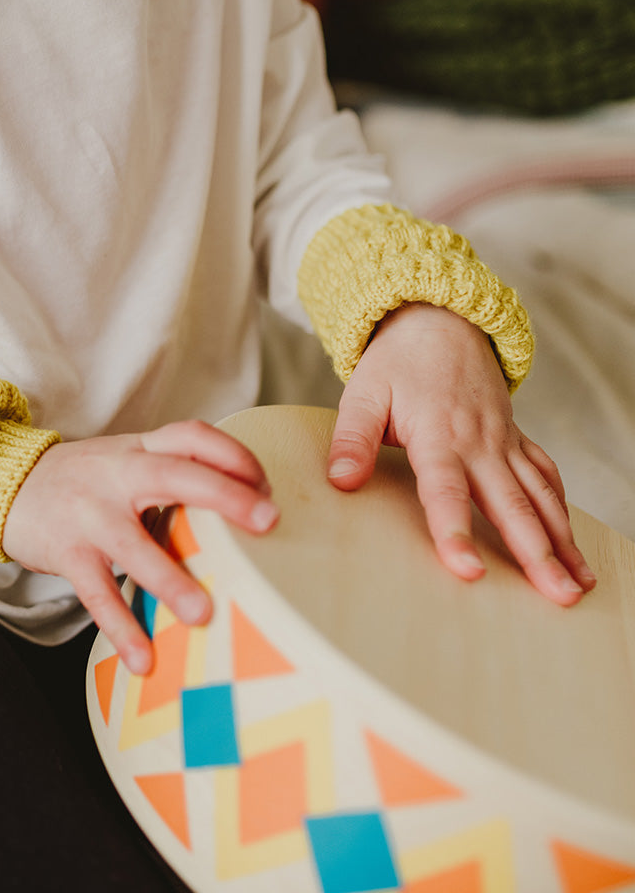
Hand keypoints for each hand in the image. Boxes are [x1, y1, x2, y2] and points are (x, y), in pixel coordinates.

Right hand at [2, 420, 278, 672]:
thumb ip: (171, 473)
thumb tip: (243, 506)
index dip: (235, 456)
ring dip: (170, 579)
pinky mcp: (67, 551)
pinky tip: (143, 659)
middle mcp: (117, 474)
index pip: (194, 437)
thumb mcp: (126, 460)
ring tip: (202, 614)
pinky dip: (120, 628)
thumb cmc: (84, 480)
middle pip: (177, 475)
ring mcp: (91, 513)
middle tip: (268, 521)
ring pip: (134, 544)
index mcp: (139, 449)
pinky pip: (97, 593)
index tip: (267, 486)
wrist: (5, 484)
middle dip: (225, 496)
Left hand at [327, 303, 595, 602]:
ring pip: (540, 495)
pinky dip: (563, 508)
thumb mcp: (363, 394)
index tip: (468, 571)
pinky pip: (546, 475)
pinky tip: (573, 541)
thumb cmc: (396, 364)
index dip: (455, 532)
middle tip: (558, 598)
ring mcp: (504, 441)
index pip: (446, 493)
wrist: (439, 322)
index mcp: (438, 436)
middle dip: (537, 555)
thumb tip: (341, 481)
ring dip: (563, 540)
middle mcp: (480, 443)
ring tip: (579, 584)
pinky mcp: (515, 439)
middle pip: (511, 505)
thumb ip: (352, 439)